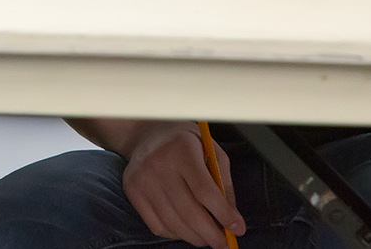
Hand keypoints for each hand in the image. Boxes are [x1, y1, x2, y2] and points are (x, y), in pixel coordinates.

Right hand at [122, 122, 245, 248]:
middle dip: (212, 234)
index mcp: (183, 148)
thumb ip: (222, 181)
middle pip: (189, 212)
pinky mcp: (133, 191)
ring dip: (195, 237)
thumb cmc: (183, 141)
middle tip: (224, 242)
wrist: (145, 132)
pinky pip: (157, 226)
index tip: (237, 228)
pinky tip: (186, 228)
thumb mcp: (210, 149)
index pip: (204, 191)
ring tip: (207, 237)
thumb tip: (231, 216)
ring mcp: (143, 180)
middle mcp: (159, 164)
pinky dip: (176, 234)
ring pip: (174, 223)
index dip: (223, 214)